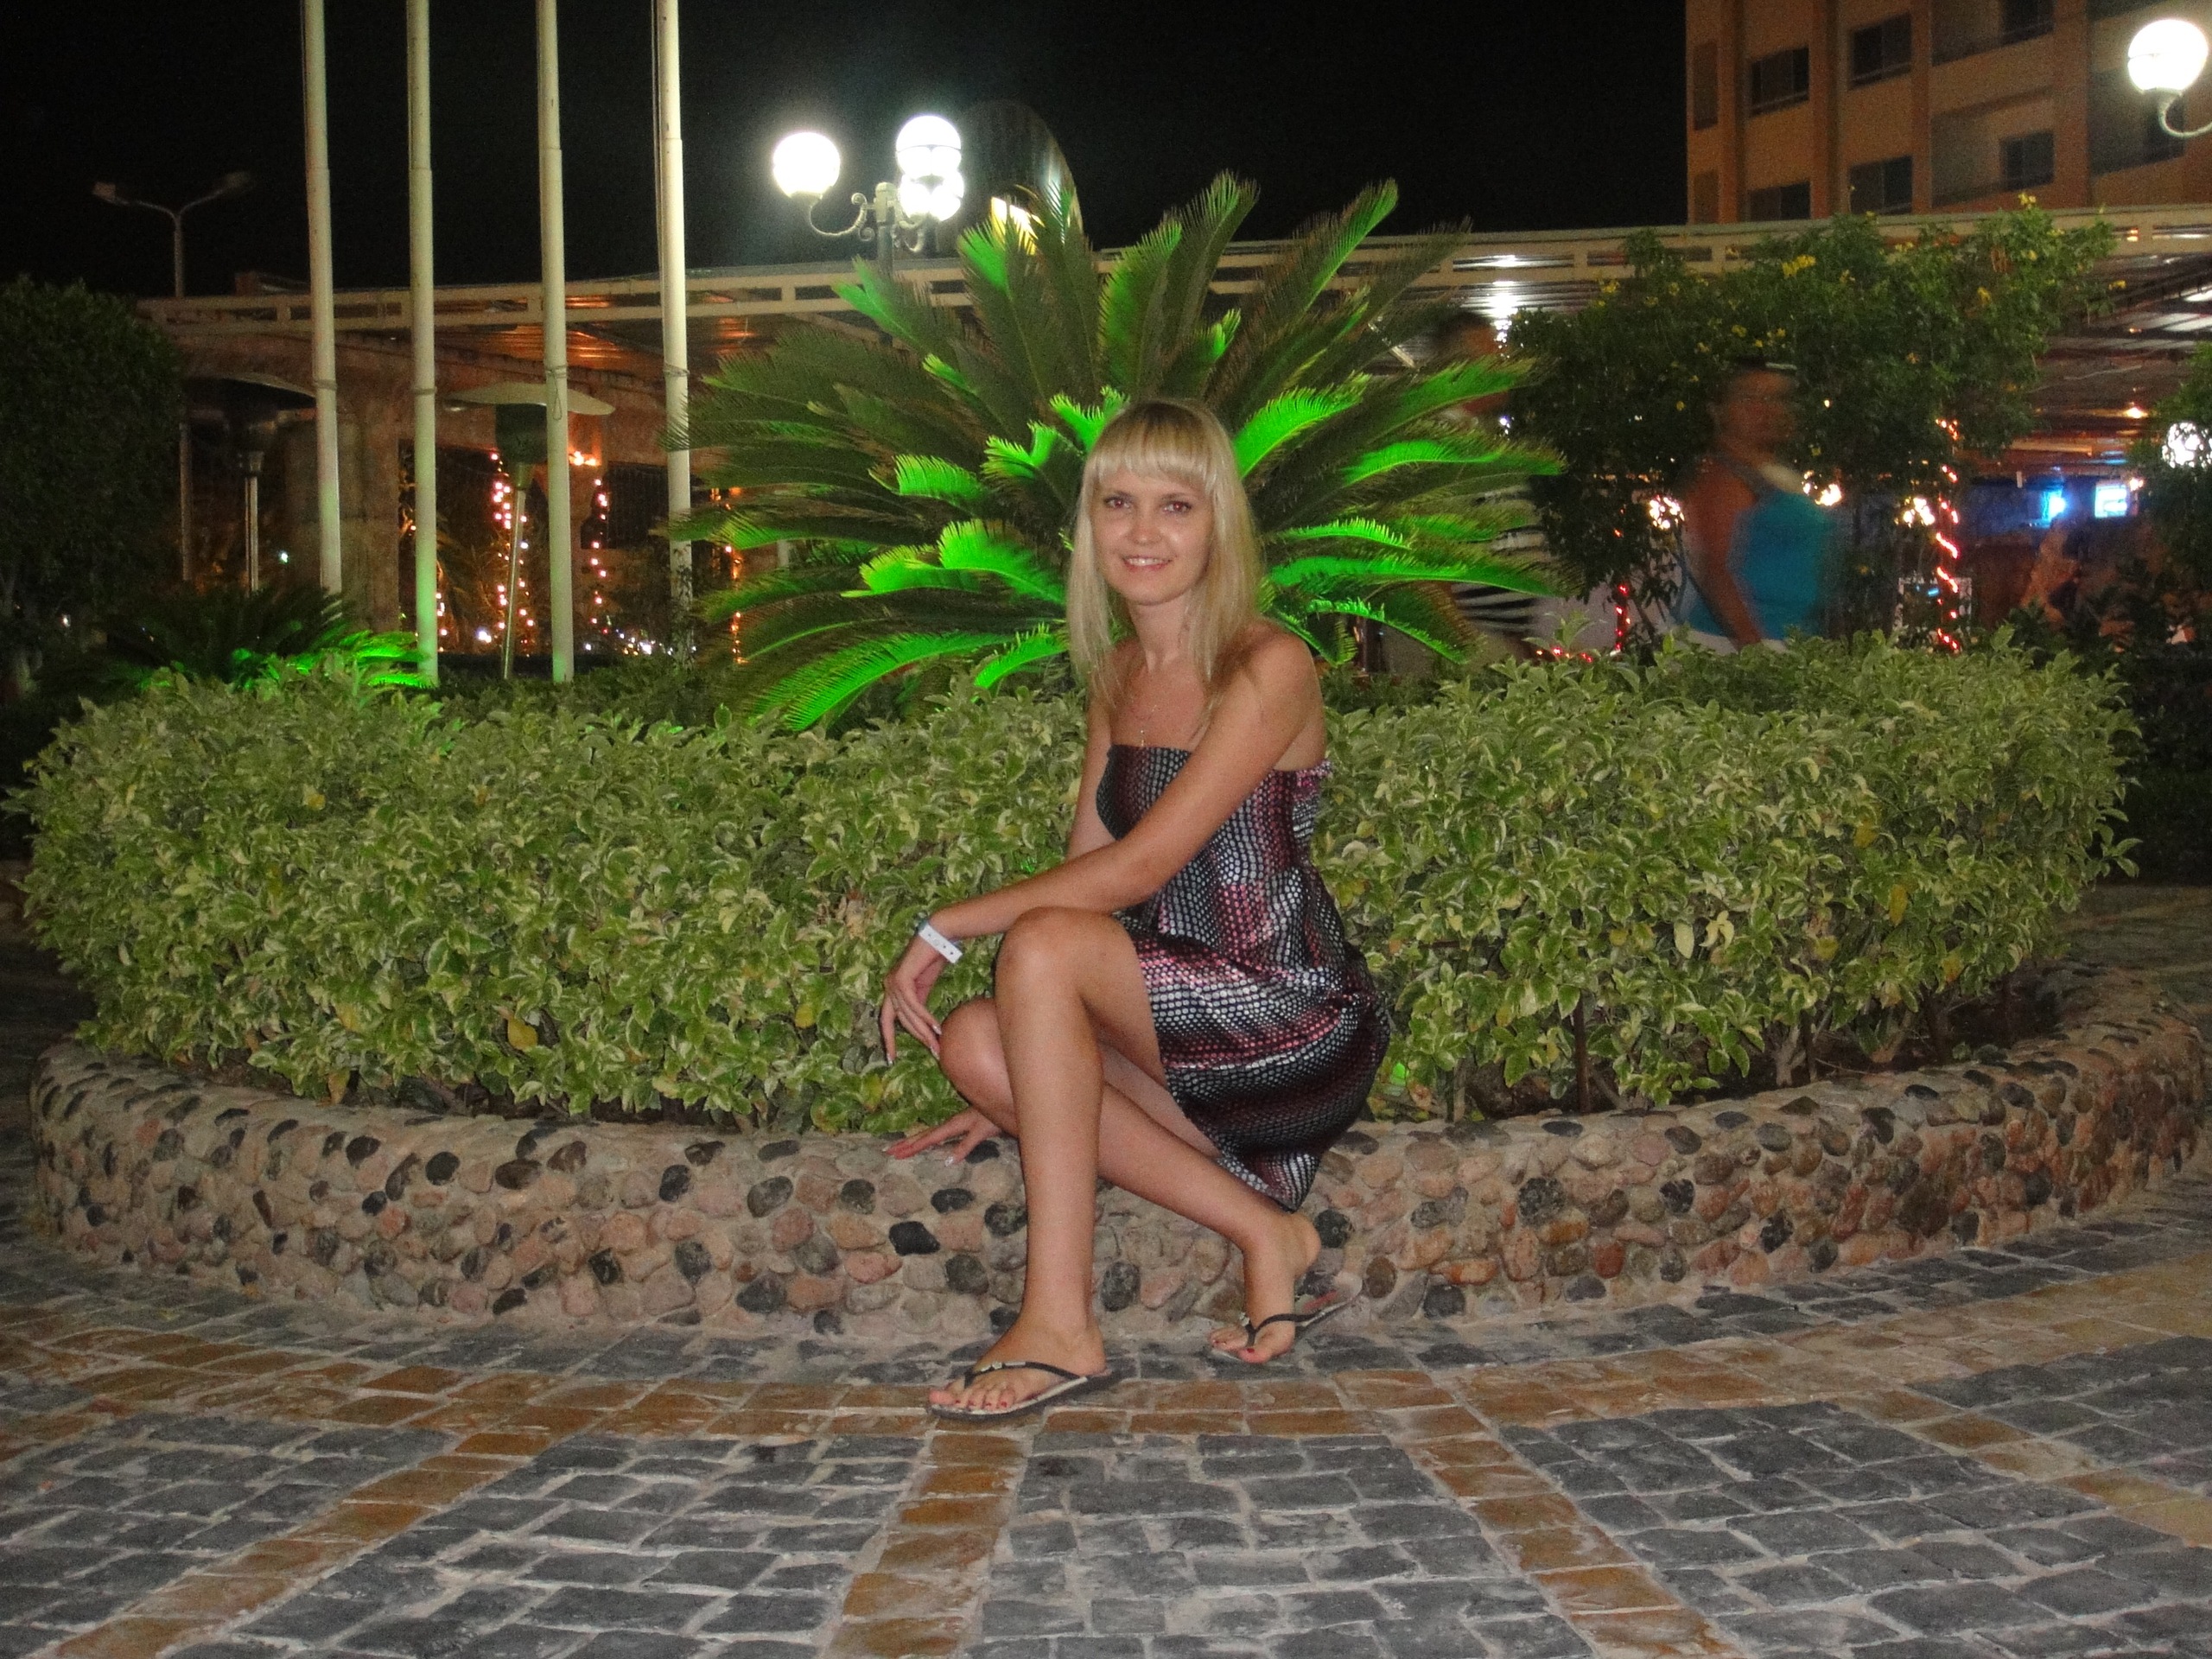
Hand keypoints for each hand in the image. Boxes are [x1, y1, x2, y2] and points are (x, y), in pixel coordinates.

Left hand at [880, 932, 947, 1060]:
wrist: (939, 935)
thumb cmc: (934, 957)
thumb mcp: (925, 985)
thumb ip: (919, 1003)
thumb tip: (924, 1026)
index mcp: (891, 989)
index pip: (886, 1020)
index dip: (888, 1040)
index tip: (891, 1058)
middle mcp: (889, 986)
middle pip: (898, 1021)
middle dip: (916, 1038)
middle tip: (932, 1053)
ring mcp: (893, 982)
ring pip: (908, 1015)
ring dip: (924, 1031)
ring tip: (938, 1044)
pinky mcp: (902, 978)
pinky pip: (914, 1005)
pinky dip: (925, 1017)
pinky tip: (936, 1027)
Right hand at [889, 1107, 994, 1163]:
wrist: (1005, 1101)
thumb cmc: (994, 1117)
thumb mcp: (981, 1132)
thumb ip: (965, 1146)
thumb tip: (947, 1162)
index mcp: (952, 1125)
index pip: (928, 1139)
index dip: (912, 1147)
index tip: (896, 1153)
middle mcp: (949, 1124)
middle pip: (923, 1135)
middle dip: (906, 1143)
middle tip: (888, 1151)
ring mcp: (952, 1123)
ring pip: (927, 1134)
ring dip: (912, 1140)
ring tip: (898, 1147)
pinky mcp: (956, 1124)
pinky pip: (935, 1133)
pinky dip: (924, 1138)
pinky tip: (921, 1142)